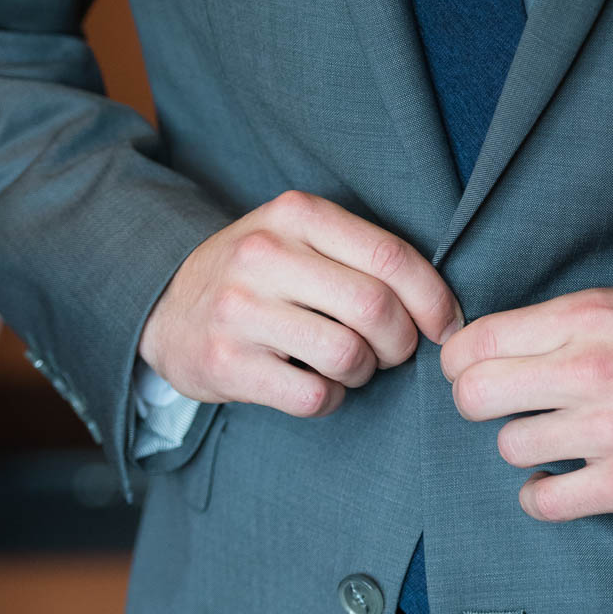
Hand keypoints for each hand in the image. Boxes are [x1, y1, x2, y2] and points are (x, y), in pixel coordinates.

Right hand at [138, 189, 462, 416]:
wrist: (166, 308)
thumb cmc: (259, 276)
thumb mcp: (300, 237)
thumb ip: (362, 254)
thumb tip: (443, 308)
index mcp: (296, 214)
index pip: (391, 257)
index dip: (433, 299)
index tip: (446, 326)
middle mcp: (264, 254)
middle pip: (376, 308)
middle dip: (403, 342)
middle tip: (395, 351)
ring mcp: (240, 309)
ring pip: (348, 354)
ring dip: (365, 371)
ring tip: (351, 365)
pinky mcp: (225, 362)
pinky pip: (312, 396)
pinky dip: (330, 399)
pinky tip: (317, 386)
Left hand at [440, 286, 612, 520]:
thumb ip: (559, 318)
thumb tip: (490, 341)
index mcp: (585, 319)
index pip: (478, 341)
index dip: (459, 360)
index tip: (471, 370)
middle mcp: (589, 371)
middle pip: (475, 396)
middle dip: (476, 403)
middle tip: (502, 406)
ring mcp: (608, 431)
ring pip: (510, 446)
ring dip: (523, 445)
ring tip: (551, 439)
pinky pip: (545, 501)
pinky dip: (540, 496)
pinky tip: (556, 481)